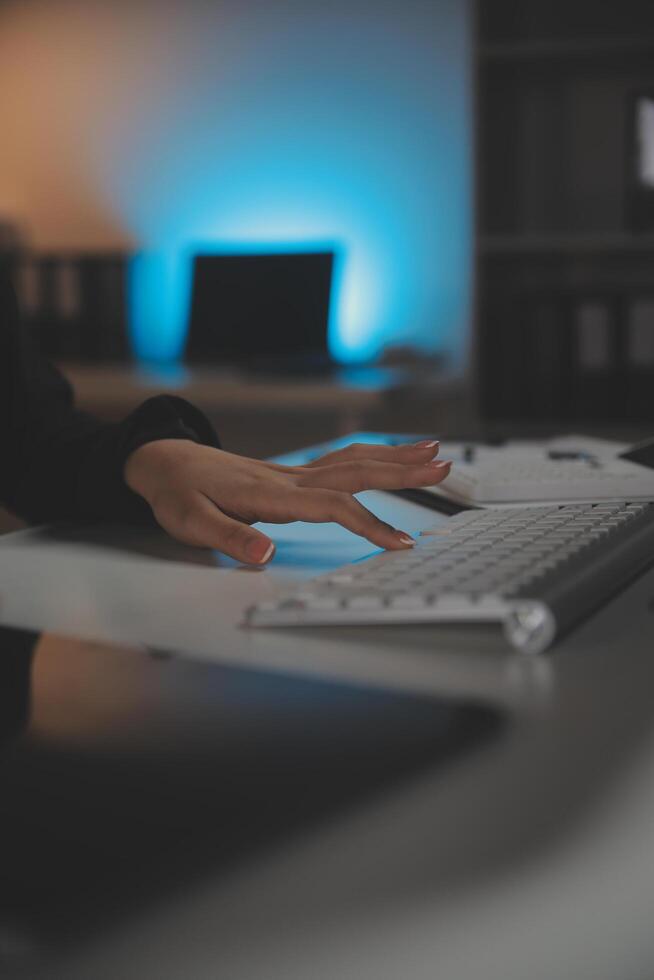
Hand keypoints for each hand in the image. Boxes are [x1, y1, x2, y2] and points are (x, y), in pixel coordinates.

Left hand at [124, 439, 451, 564]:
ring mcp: (291, 471)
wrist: (163, 460)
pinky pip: (339, 460)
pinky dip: (370, 455)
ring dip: (393, 456)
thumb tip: (267, 554)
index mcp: (269, 494)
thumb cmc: (177, 493)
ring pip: (352, 460)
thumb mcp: (190, 522)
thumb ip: (229, 538)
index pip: (331, 506)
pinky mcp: (290, 472)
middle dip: (401, 471)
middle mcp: (288, 478)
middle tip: (443, 466)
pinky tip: (388, 456)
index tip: (400, 542)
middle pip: (355, 471)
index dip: (369, 523)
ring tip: (433, 451)